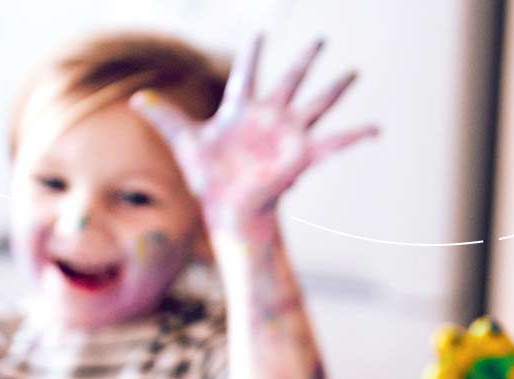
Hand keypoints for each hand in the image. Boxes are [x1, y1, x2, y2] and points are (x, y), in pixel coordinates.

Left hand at [129, 33, 377, 233]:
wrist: (228, 209)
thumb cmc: (208, 177)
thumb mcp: (185, 141)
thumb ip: (165, 116)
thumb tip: (137, 99)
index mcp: (241, 110)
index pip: (248, 74)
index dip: (253, 53)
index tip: (259, 34)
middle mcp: (269, 117)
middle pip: (291, 80)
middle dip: (306, 59)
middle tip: (322, 38)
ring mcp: (288, 134)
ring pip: (316, 103)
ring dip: (335, 88)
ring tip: (354, 72)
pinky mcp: (302, 154)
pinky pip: (334, 142)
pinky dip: (356, 135)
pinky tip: (376, 128)